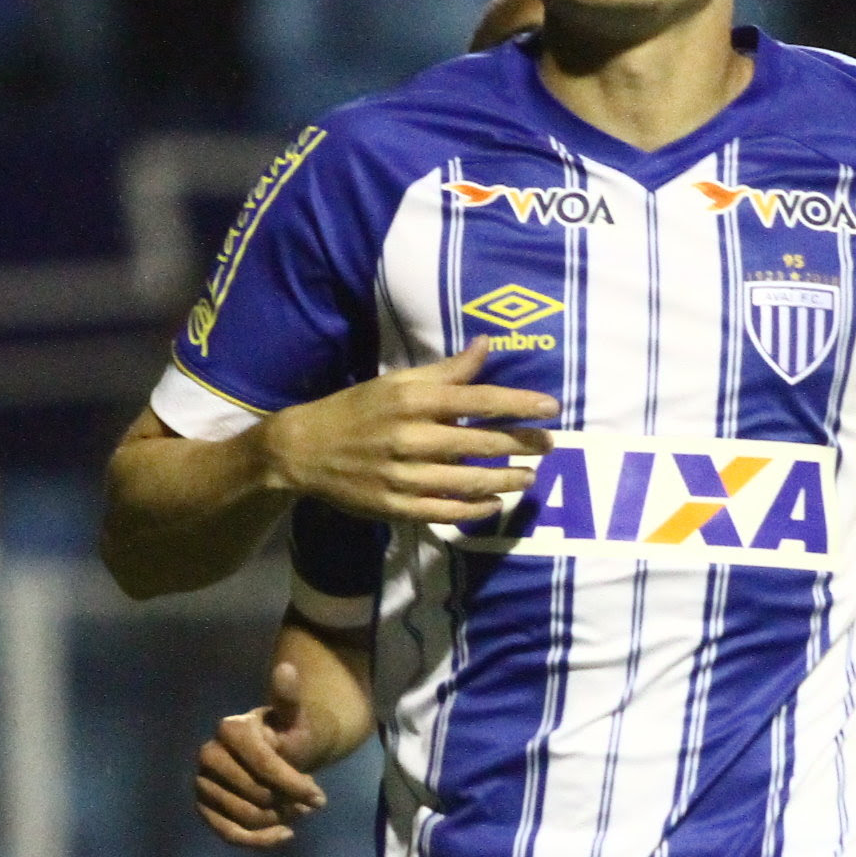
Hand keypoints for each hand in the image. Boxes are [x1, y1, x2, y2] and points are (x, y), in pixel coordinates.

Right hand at [197, 661, 330, 846]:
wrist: (273, 752)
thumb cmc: (286, 733)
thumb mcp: (293, 716)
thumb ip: (288, 698)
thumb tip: (286, 668)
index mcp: (230, 730)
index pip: (266, 766)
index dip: (295, 786)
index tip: (320, 798)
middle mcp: (208, 755)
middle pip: (257, 796)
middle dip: (289, 804)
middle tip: (309, 803)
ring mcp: (202, 783)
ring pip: (247, 817)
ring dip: (279, 820)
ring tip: (297, 812)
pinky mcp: (203, 807)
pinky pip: (230, 834)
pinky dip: (260, 840)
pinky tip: (284, 835)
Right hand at [257, 340, 558, 525]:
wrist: (303, 449)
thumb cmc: (356, 410)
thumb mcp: (397, 382)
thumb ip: (446, 370)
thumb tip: (486, 345)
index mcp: (413, 399)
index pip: (479, 400)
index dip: (519, 403)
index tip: (551, 408)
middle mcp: (411, 436)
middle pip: (480, 442)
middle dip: (521, 444)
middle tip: (549, 446)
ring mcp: (402, 475)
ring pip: (467, 482)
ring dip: (505, 480)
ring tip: (529, 478)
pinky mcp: (394, 506)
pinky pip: (444, 511)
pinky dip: (473, 510)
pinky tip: (494, 504)